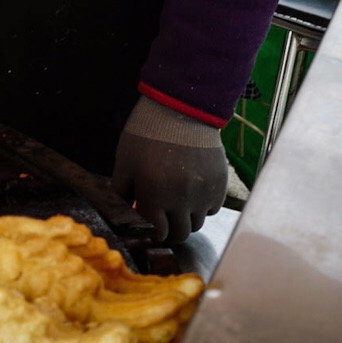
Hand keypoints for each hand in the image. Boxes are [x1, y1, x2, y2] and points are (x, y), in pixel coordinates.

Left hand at [110, 94, 228, 241]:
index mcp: (153, 196)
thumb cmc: (146, 133)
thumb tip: (126, 211)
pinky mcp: (219, 184)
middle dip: (171, 229)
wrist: (180, 108)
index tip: (153, 222)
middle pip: (180, 234)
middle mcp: (180, 201)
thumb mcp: (125, 161)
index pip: (158, 232)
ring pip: (198, 223)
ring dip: (188, 217)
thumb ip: (122, 191)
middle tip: (166, 217)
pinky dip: (204, 205)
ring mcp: (202, 194)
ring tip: (179, 199)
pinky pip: (213, 208)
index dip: (153, 230)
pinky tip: (194, 189)